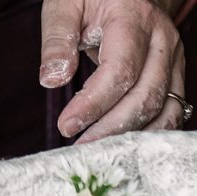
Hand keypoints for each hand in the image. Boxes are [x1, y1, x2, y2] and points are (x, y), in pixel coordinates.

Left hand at [40, 0, 186, 143]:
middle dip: (111, 128)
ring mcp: (173, 58)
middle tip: (79, 147)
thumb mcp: (64, 5)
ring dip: (132, 136)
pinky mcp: (173, 72)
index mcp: (133, 20)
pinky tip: (122, 144)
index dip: (93, 104)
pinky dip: (150, 131)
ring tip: (97, 151)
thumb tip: (52, 79)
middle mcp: (162, 41)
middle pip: (146, 95)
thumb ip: (57, 40)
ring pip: (165, 107)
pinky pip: (172, 109)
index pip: (120, 71)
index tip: (66, 126)